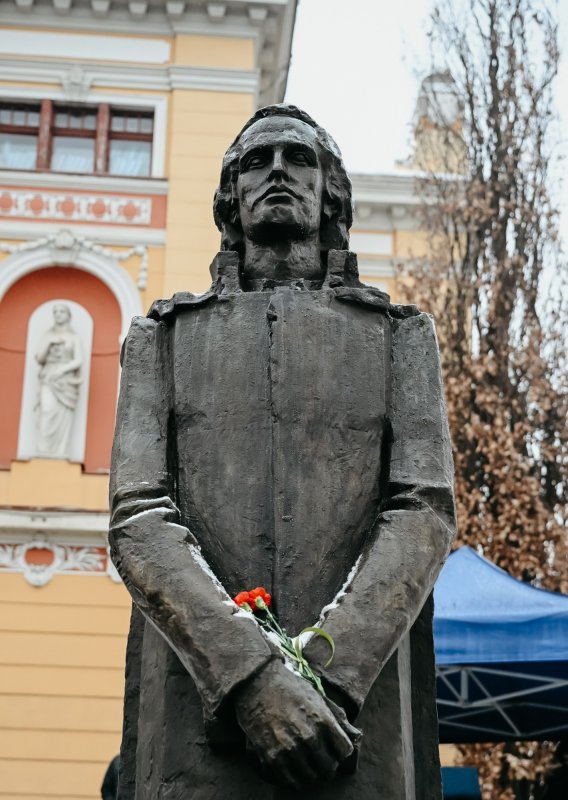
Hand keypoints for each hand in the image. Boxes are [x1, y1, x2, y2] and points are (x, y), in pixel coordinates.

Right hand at [234, 660, 354, 788]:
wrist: (257, 683)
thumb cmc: (289, 687)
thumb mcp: (316, 697)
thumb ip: (334, 718)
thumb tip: (354, 734)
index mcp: (323, 720)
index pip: (344, 750)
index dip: (340, 751)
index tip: (334, 750)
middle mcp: (308, 736)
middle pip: (328, 768)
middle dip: (327, 766)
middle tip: (321, 762)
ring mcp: (290, 749)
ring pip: (310, 778)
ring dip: (311, 774)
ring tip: (307, 767)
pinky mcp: (272, 757)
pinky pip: (290, 780)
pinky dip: (294, 779)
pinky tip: (294, 769)